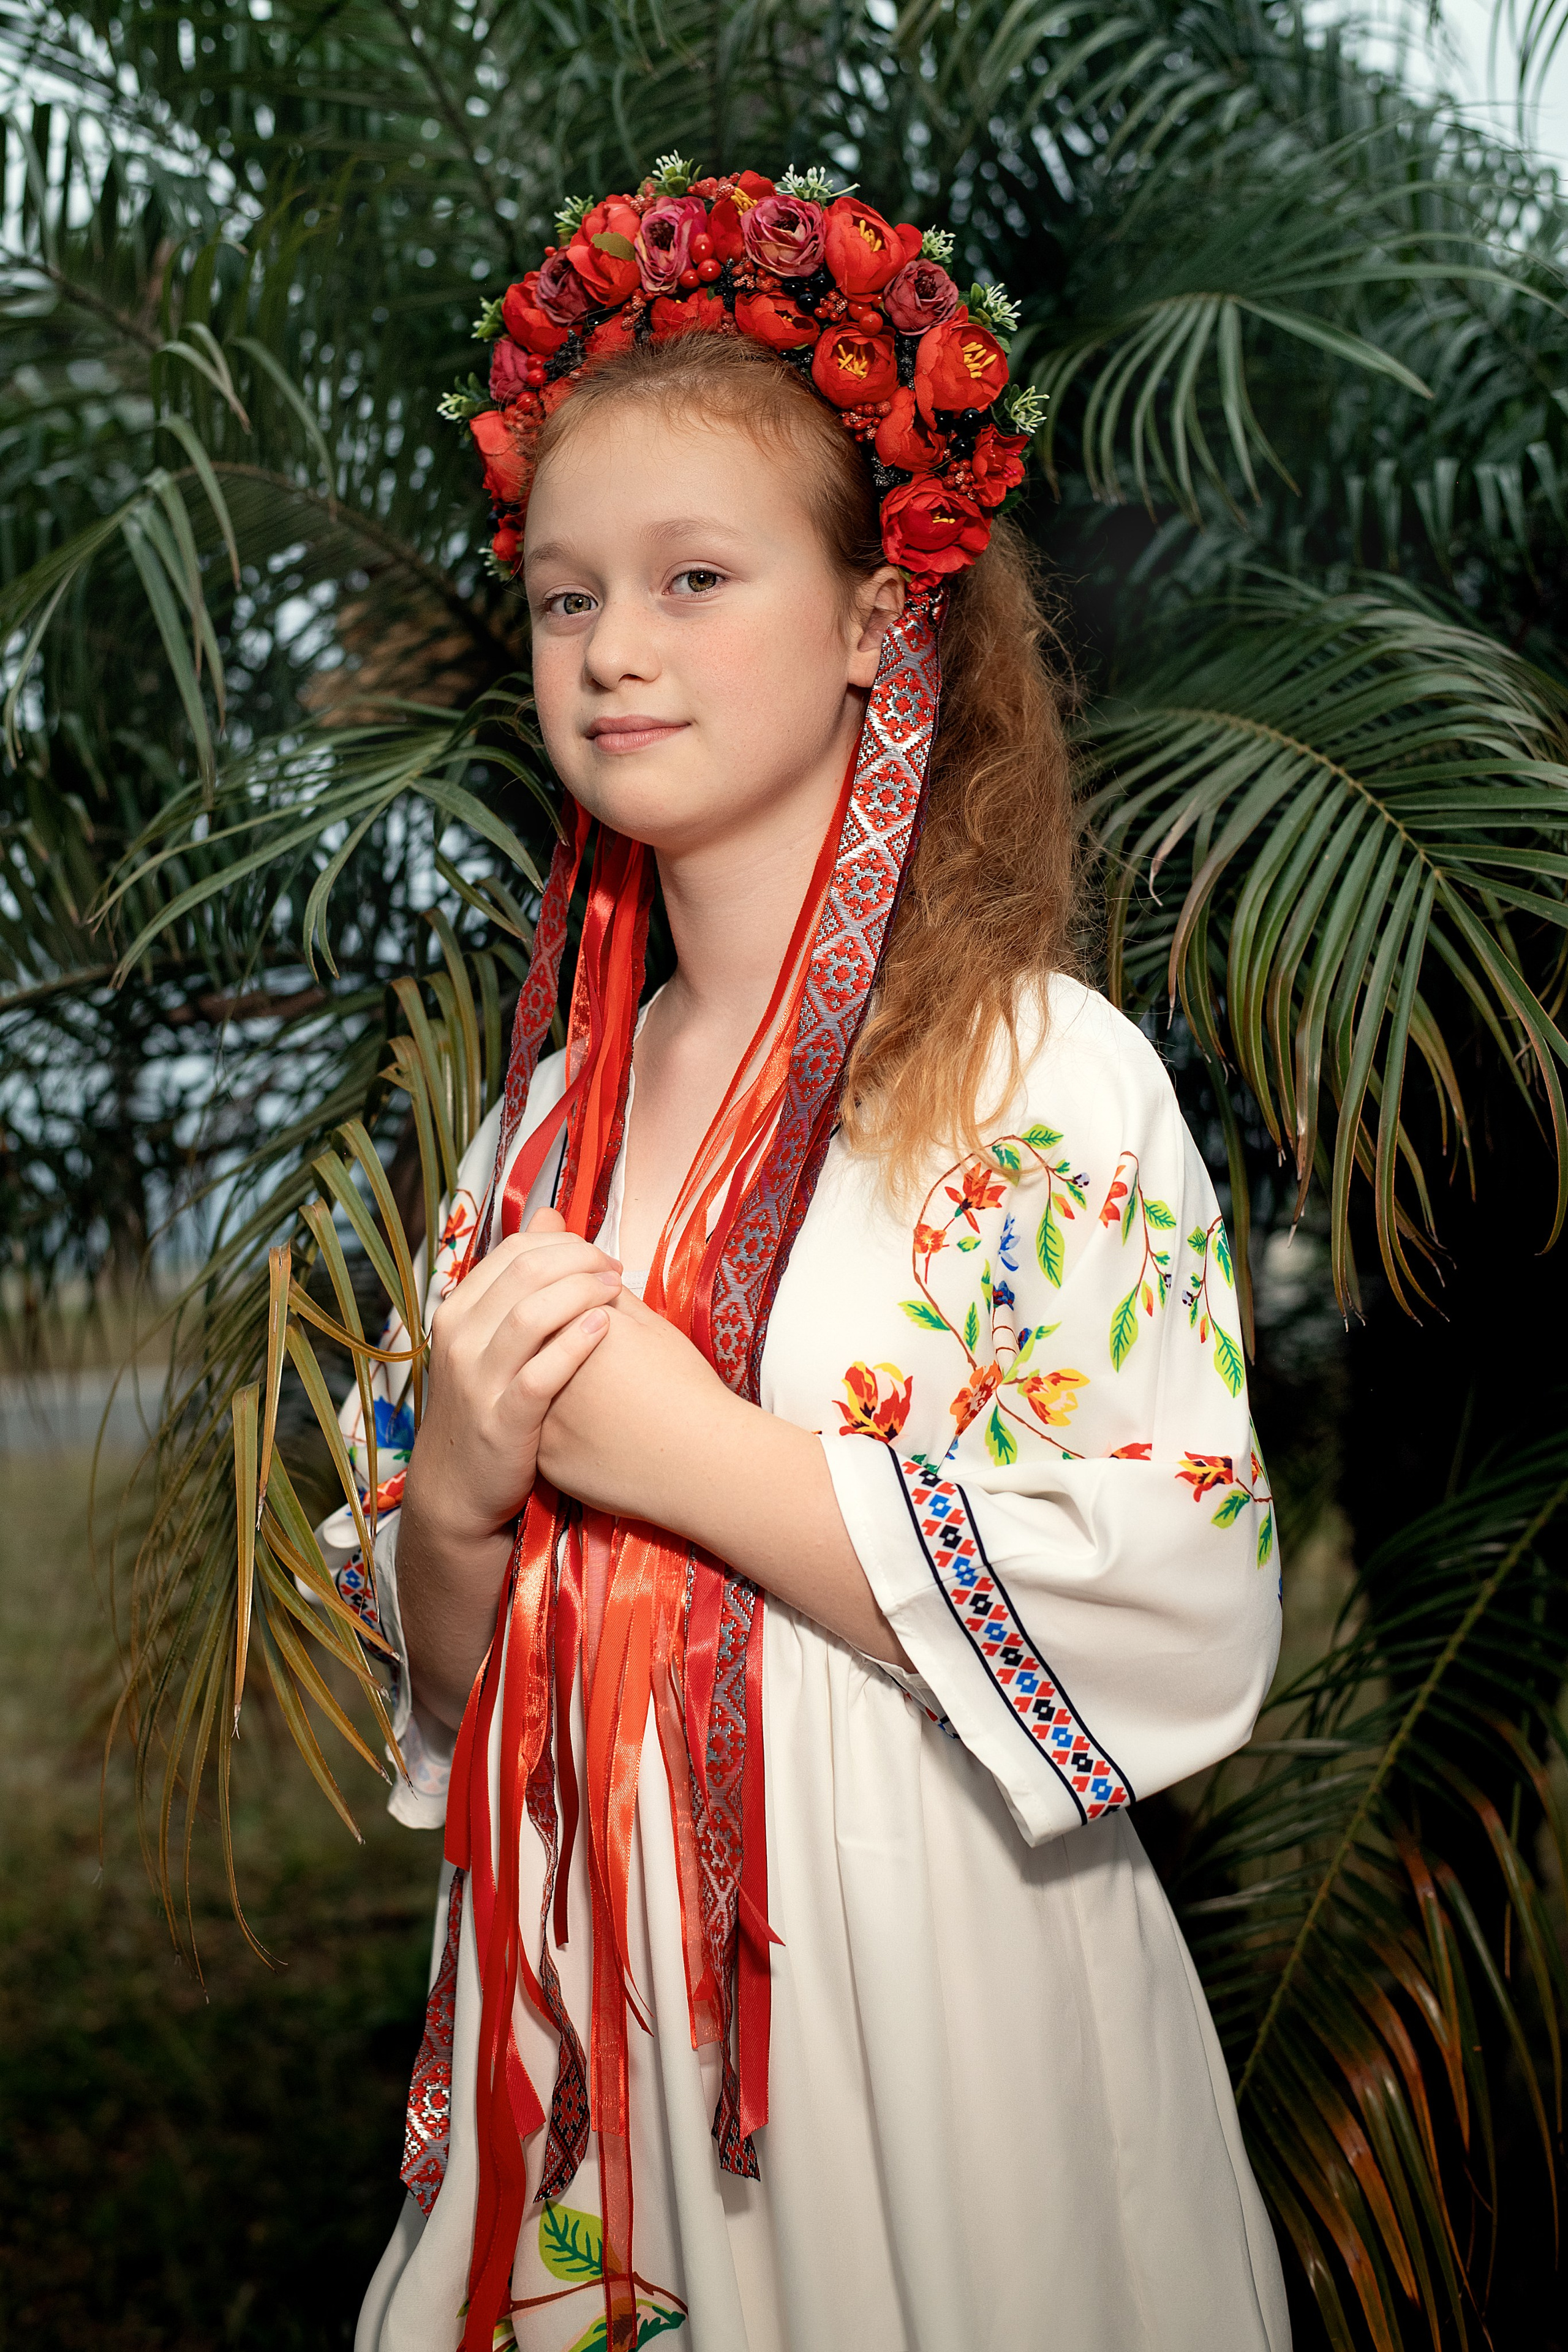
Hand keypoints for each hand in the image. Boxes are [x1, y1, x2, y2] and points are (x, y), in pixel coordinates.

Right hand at [397, 1206, 622, 1727]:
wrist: (458, 1489)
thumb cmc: (488, 1405)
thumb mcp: (492, 1339)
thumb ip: (520, 1281)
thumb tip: (552, 1217)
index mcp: (457, 1312)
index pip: (513, 1251)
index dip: (564, 1244)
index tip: (600, 1255)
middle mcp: (459, 1340)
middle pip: (525, 1273)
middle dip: (579, 1261)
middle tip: (617, 1270)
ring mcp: (477, 1381)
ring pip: (531, 1314)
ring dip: (581, 1292)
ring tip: (619, 1291)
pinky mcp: (503, 1421)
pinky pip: (542, 1373)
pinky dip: (576, 1344)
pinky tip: (607, 1329)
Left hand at [535, 1282, 738, 1524]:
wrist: (699, 1459)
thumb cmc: (685, 1388)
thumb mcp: (654, 1328)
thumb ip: (615, 1299)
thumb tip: (594, 1281)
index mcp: (572, 1327)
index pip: (556, 1306)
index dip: (581, 1315)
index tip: (607, 1333)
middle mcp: (545, 1368)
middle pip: (537, 1349)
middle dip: (559, 1349)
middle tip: (604, 1370)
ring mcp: (541, 1416)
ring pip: (532, 1393)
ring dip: (554, 1388)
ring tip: (599, 1397)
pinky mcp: (545, 1456)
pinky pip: (543, 1435)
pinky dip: (562, 1430)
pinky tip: (595, 1430)